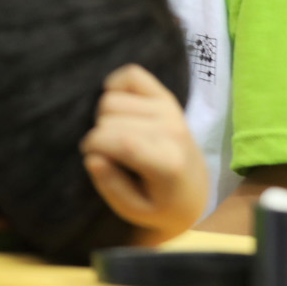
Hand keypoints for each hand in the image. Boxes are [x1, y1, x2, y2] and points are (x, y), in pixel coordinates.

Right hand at [80, 64, 208, 241]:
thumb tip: (93, 157)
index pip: (116, 139)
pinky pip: (130, 74)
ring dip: (106, 118)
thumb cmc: (160, 205)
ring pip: (112, 98)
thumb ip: (111, 186)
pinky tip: (120, 110)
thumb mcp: (134, 210)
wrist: (194, 193)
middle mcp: (172, 130)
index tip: (93, 160)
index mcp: (168, 162)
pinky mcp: (167, 97)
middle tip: (110, 154)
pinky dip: (116, 87)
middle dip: (100, 135)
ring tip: (117, 136)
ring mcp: (171, 110)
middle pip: (108, 114)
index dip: (92, 146)